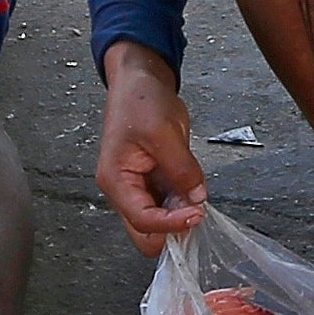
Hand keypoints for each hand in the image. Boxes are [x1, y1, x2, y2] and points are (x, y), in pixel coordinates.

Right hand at [96, 46, 206, 255]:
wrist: (141, 80)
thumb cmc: (141, 100)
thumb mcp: (163, 131)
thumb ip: (181, 167)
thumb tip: (197, 197)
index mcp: (115, 180)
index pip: (143, 221)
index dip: (172, 223)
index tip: (198, 214)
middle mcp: (123, 191)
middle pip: (145, 234)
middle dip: (172, 229)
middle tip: (198, 212)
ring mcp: (138, 188)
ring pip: (159, 223)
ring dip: (179, 216)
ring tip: (197, 196)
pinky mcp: (153, 182)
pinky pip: (169, 205)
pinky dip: (183, 204)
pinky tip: (194, 190)